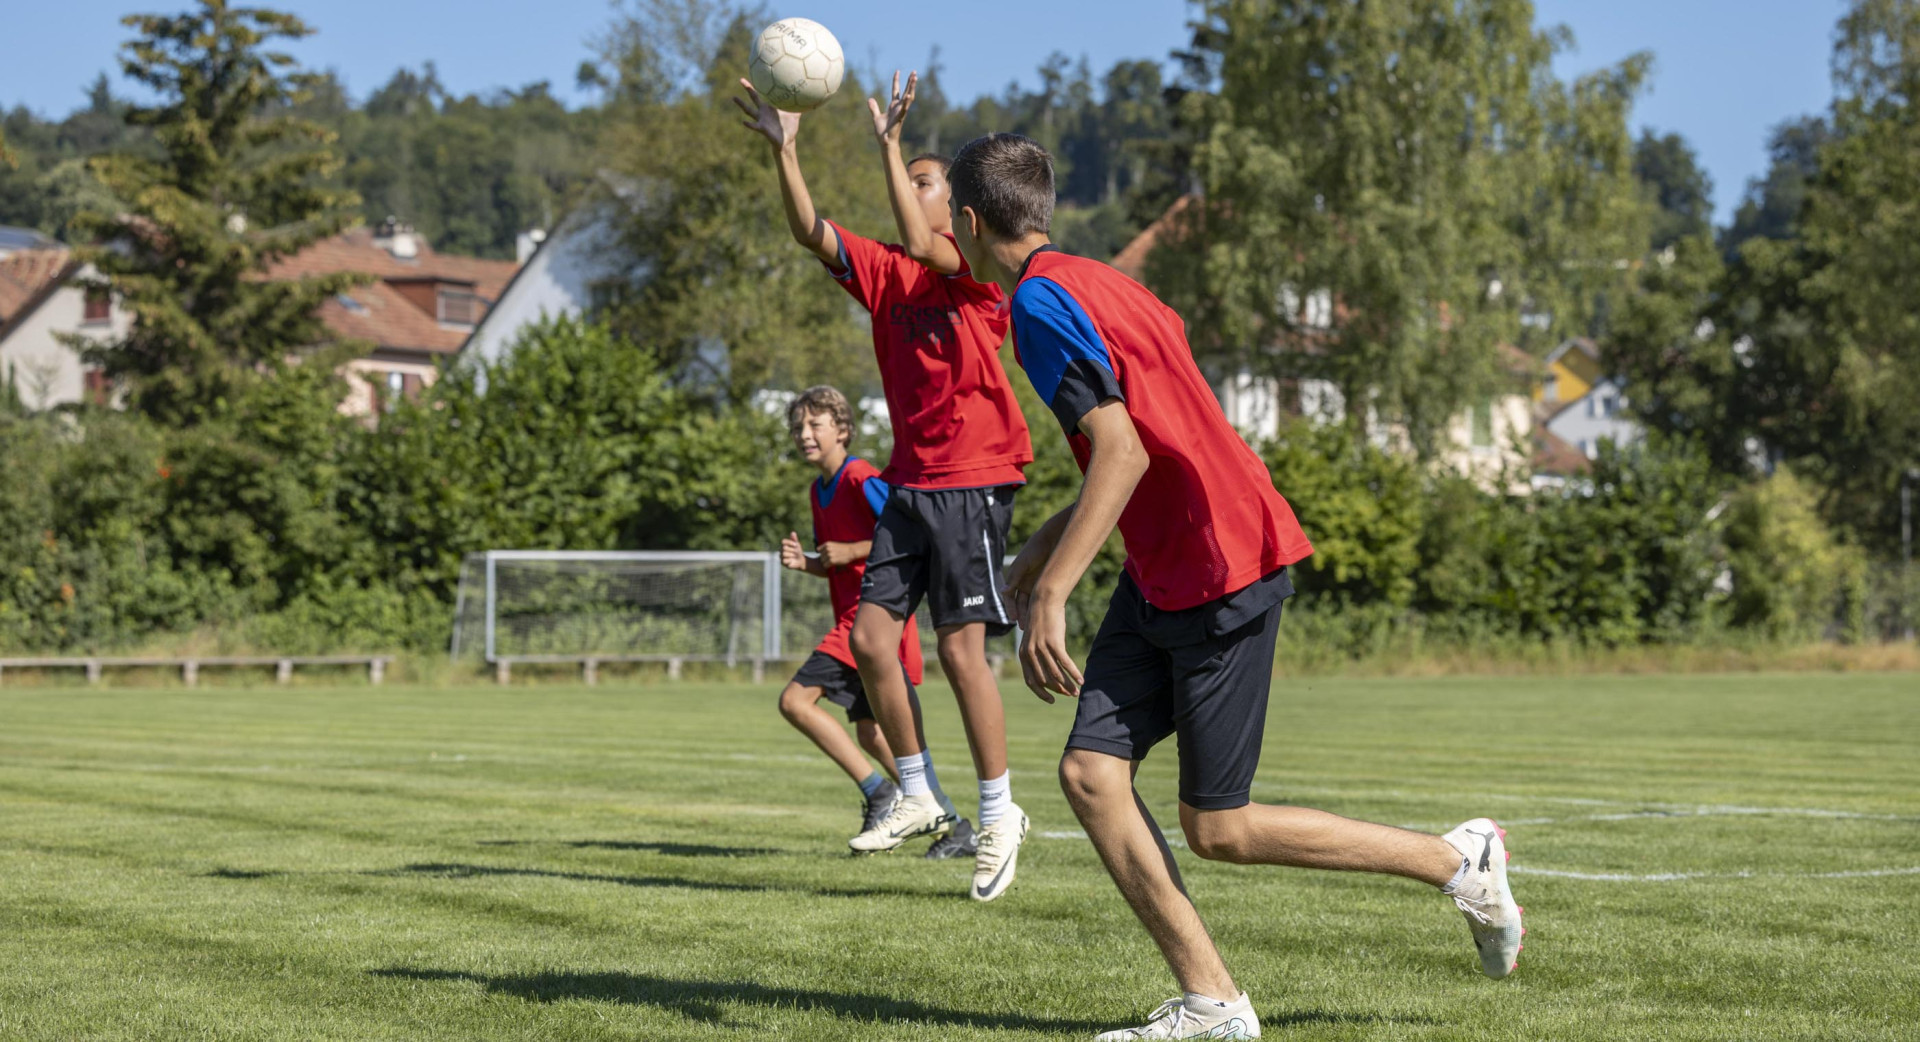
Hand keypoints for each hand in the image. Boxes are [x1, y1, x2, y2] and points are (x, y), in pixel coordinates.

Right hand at [734, 78, 800, 148]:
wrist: (788, 141)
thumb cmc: (790, 127)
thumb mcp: (795, 114)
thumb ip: (799, 104)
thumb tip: (808, 95)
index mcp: (770, 107)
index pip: (763, 94)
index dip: (760, 85)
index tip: (755, 75)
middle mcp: (763, 112)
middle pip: (753, 98)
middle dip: (748, 89)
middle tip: (740, 79)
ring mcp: (761, 120)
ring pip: (749, 110)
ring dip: (742, 104)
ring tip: (734, 97)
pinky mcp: (762, 129)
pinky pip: (754, 126)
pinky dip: (749, 124)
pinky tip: (743, 122)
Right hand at [779, 531, 808, 570]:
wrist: (800, 560)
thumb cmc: (798, 551)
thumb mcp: (797, 544)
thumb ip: (794, 539)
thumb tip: (793, 532)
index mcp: (784, 544)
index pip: (783, 541)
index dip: (789, 542)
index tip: (796, 545)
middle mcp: (781, 550)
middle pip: (784, 548)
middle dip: (792, 550)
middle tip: (796, 552)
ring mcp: (781, 556)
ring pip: (784, 554)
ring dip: (791, 555)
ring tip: (794, 556)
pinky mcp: (782, 562)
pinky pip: (784, 560)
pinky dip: (790, 560)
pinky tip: (792, 560)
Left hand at [817, 541, 859, 568]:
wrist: (852, 551)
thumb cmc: (844, 548)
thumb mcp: (834, 544)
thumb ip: (827, 547)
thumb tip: (818, 551)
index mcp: (827, 544)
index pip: (818, 550)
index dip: (822, 553)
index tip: (827, 555)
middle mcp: (827, 549)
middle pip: (820, 557)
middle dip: (825, 559)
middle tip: (832, 559)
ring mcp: (829, 555)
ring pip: (822, 562)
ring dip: (827, 563)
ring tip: (833, 562)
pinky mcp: (831, 561)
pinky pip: (825, 566)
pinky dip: (828, 567)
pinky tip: (833, 565)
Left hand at [867, 70, 915, 144]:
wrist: (885, 142)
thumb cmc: (882, 131)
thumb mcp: (876, 117)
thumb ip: (873, 108)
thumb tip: (870, 99)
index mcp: (894, 106)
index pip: (895, 90)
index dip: (896, 81)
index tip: (897, 71)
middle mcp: (899, 108)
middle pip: (906, 92)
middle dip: (910, 82)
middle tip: (914, 72)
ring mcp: (901, 112)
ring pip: (908, 98)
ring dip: (911, 88)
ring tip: (914, 78)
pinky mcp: (900, 118)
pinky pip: (904, 109)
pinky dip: (907, 102)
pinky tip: (909, 95)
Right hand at [1001, 541, 1048, 628]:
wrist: (1051, 541)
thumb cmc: (1034, 550)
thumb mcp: (1023, 564)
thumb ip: (1014, 578)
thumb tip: (1003, 592)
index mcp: (1014, 578)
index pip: (1009, 597)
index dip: (1010, 608)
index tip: (1013, 618)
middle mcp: (1022, 583)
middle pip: (1019, 602)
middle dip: (1020, 614)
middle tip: (1023, 626)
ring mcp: (1032, 584)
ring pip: (1029, 602)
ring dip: (1028, 613)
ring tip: (1030, 624)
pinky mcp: (1043, 584)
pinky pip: (1039, 598)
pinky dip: (1038, 607)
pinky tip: (1040, 615)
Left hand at [1017, 588, 1080, 703]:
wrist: (1044, 601)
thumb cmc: (1041, 620)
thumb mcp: (1033, 639)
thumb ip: (1035, 654)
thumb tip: (1046, 671)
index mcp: (1023, 655)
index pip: (1031, 681)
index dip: (1041, 693)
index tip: (1051, 700)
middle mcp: (1030, 653)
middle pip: (1045, 680)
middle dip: (1058, 690)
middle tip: (1070, 694)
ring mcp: (1041, 648)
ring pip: (1056, 674)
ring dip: (1068, 685)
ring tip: (1077, 691)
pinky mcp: (1054, 642)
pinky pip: (1065, 663)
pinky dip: (1074, 673)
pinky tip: (1082, 680)